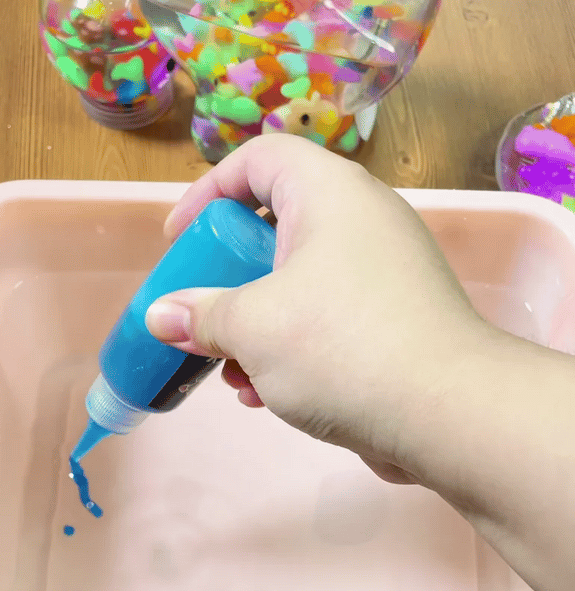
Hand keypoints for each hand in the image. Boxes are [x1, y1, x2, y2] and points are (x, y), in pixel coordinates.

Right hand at [145, 134, 484, 485]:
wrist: (447, 413)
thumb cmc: (341, 348)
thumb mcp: (254, 328)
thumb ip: (202, 315)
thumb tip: (162, 317)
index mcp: (331, 194)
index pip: (259, 158)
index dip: (209, 191)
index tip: (178, 240)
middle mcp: (363, 223)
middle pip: (276, 230)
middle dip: (228, 280)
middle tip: (201, 316)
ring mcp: (385, 276)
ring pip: (299, 286)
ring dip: (255, 328)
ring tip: (230, 373)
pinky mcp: (396, 324)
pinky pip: (328, 322)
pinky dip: (292, 350)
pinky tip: (266, 396)